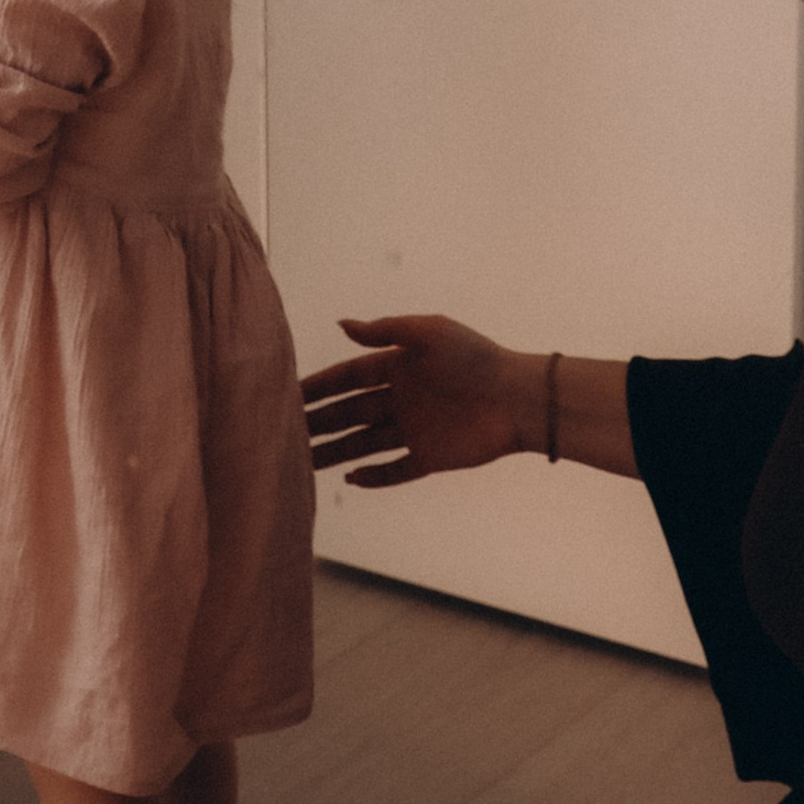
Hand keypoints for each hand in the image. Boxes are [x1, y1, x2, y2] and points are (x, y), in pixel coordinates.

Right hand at [301, 315, 529, 486]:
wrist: (520, 397)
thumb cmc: (477, 357)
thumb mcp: (430, 333)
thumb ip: (385, 332)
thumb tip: (341, 325)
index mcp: (398, 366)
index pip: (348, 377)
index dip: (319, 386)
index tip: (288, 394)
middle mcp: (401, 399)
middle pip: (349, 413)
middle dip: (318, 422)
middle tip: (284, 433)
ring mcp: (414, 430)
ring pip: (364, 444)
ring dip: (335, 452)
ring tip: (302, 463)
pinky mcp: (431, 457)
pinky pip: (395, 470)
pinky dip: (373, 476)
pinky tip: (350, 478)